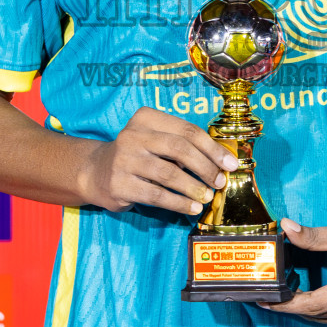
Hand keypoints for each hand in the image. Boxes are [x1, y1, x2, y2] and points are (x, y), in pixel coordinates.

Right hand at [77, 107, 237, 215]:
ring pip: (169, 174)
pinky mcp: (120, 184)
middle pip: (179, 149)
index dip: (212, 148)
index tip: (230, 164)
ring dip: (193, 187)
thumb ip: (181, 145)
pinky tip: (191, 207)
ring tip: (207, 196)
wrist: (95, 172)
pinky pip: (157, 195)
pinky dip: (178, 203)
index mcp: (146, 118)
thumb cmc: (137, 155)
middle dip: (205, 167)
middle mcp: (133, 135)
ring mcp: (124, 159)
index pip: (187, 130)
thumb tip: (220, 163)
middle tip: (219, 182)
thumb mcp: (155, 140)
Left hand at [263, 218, 326, 326]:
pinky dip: (318, 311)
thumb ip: (315, 236)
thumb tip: (286, 228)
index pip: (312, 305)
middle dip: (289, 306)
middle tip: (267, 295)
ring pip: (324, 320)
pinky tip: (306, 299)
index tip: (264, 300)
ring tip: (282, 297)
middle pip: (315, 314)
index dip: (286, 305)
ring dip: (303, 310)